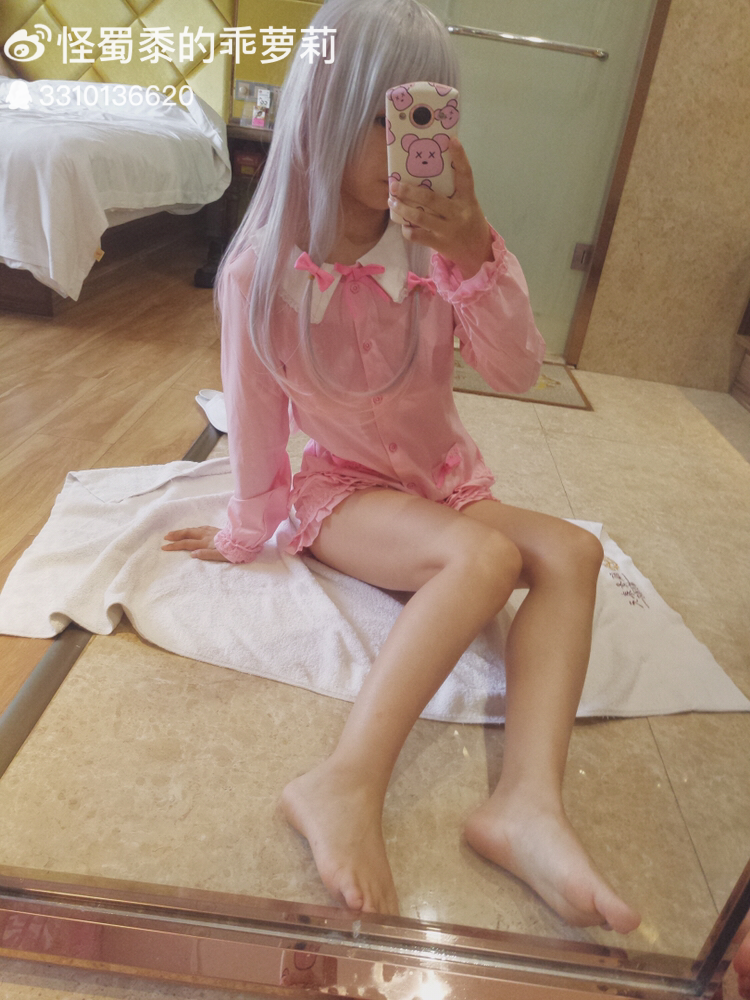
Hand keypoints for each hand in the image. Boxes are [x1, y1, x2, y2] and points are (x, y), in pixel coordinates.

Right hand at [162, 526, 227, 561]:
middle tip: (165, 537)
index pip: (186, 544)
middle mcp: (206, 535)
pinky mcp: (215, 530)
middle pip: (187, 534)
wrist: (244, 539)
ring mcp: (210, 531)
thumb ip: (205, 554)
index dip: (175, 545)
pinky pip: (200, 527)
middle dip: (175, 535)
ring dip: (182, 531)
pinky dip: (193, 529)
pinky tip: (193, 530)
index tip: (164, 547)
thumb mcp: (219, 556)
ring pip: (193, 529)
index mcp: (205, 543)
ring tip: (175, 533)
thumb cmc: (233, 550)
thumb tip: (192, 554)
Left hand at [388, 137, 492, 278]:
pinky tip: (403, 225)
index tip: (451, 140)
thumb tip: (427, 173)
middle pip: (431, 199)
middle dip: (409, 191)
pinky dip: (408, 230)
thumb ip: (452, 192)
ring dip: (403, 209)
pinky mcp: (440, 243)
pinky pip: (418, 236)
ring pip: (421, 217)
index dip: (460, 157)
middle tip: (394, 184)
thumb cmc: (468, 221)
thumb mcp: (467, 204)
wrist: (478, 252)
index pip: (466, 174)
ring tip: (391, 201)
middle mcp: (458, 212)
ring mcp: (449, 229)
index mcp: (467, 198)